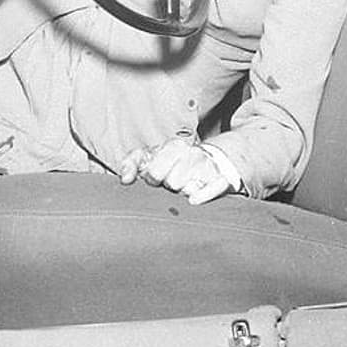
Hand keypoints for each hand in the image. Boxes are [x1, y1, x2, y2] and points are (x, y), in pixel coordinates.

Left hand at [119, 135, 239, 204]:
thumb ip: (130, 163)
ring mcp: (207, 167)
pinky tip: (194, 200)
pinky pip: (214, 188)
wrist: (206, 161)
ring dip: (183, 194)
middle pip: (172, 183)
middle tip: (170, 185)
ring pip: (188, 189)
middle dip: (168, 187)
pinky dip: (204, 195)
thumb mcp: (148, 157)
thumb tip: (125, 179)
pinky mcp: (221, 179)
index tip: (153, 180)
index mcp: (173, 146)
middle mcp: (192, 154)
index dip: (152, 179)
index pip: (155, 171)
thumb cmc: (171, 163)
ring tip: (183, 189)